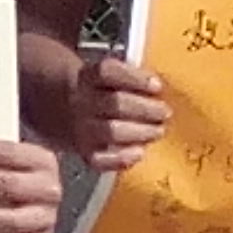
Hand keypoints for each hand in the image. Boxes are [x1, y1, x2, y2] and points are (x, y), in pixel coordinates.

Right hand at [68, 55, 170, 170]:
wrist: (67, 108)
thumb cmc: (103, 90)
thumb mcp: (110, 76)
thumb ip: (134, 79)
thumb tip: (165, 90)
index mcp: (89, 76)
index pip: (108, 72)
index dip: (135, 79)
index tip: (157, 86)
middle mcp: (81, 101)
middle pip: (114, 103)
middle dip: (146, 109)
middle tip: (165, 112)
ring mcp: (81, 128)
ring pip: (111, 131)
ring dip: (140, 132)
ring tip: (158, 130)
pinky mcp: (83, 152)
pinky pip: (100, 159)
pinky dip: (122, 158)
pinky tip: (139, 152)